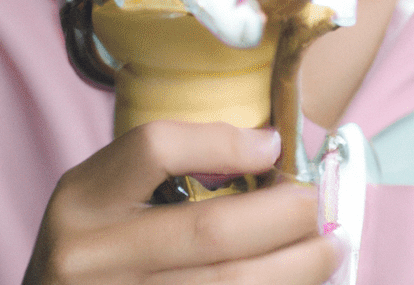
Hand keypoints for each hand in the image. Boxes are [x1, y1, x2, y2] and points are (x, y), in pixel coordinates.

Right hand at [23, 120, 345, 283]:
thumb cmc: (94, 251)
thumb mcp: (104, 195)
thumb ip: (164, 168)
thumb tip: (268, 149)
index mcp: (83, 200)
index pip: (154, 148)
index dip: (223, 142)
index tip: (274, 146)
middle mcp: (90, 259)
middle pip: (210, 231)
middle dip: (285, 216)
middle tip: (322, 206)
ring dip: (295, 268)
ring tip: (330, 249)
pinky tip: (295, 283)